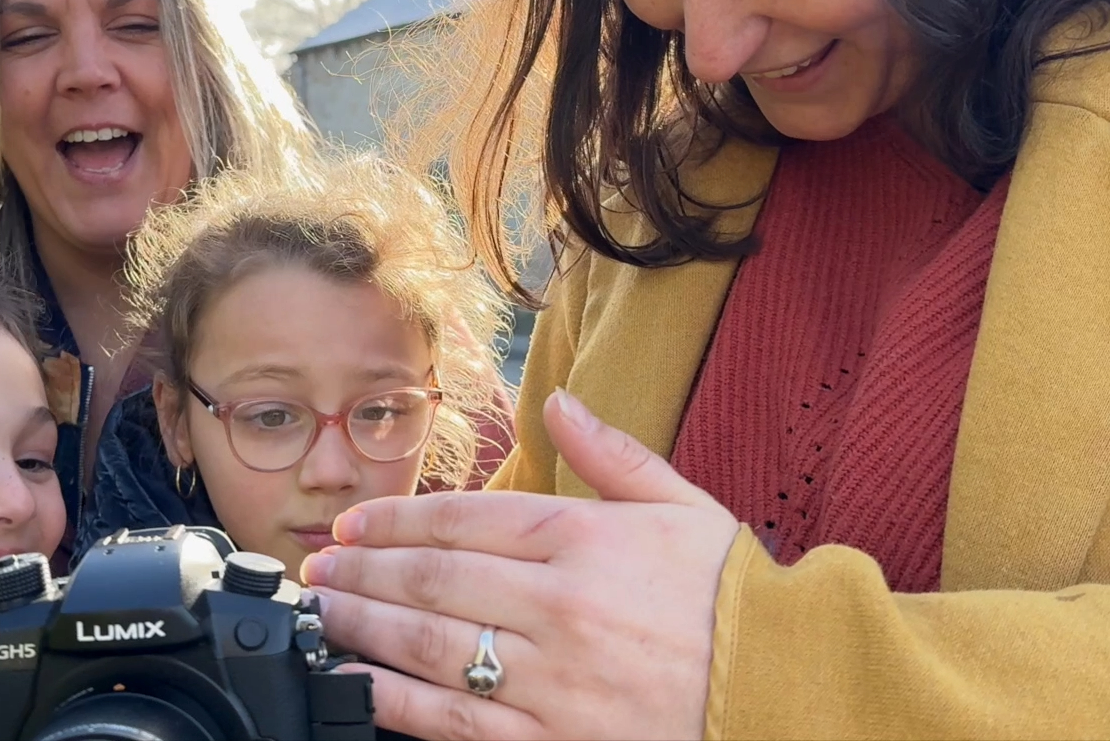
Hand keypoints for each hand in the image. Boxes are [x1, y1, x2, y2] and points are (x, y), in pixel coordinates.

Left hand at [301, 390, 740, 740]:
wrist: (789, 691)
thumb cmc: (736, 600)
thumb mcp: (685, 507)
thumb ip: (613, 454)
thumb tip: (561, 403)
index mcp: (586, 537)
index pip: (464, 518)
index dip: (396, 520)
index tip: (356, 524)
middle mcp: (562, 604)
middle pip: (433, 581)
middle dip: (363, 573)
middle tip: (320, 570)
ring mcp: (555, 678)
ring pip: (433, 647)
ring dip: (364, 628)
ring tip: (326, 616)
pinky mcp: (555, 739)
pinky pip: (458, 720)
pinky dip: (398, 703)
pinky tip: (358, 685)